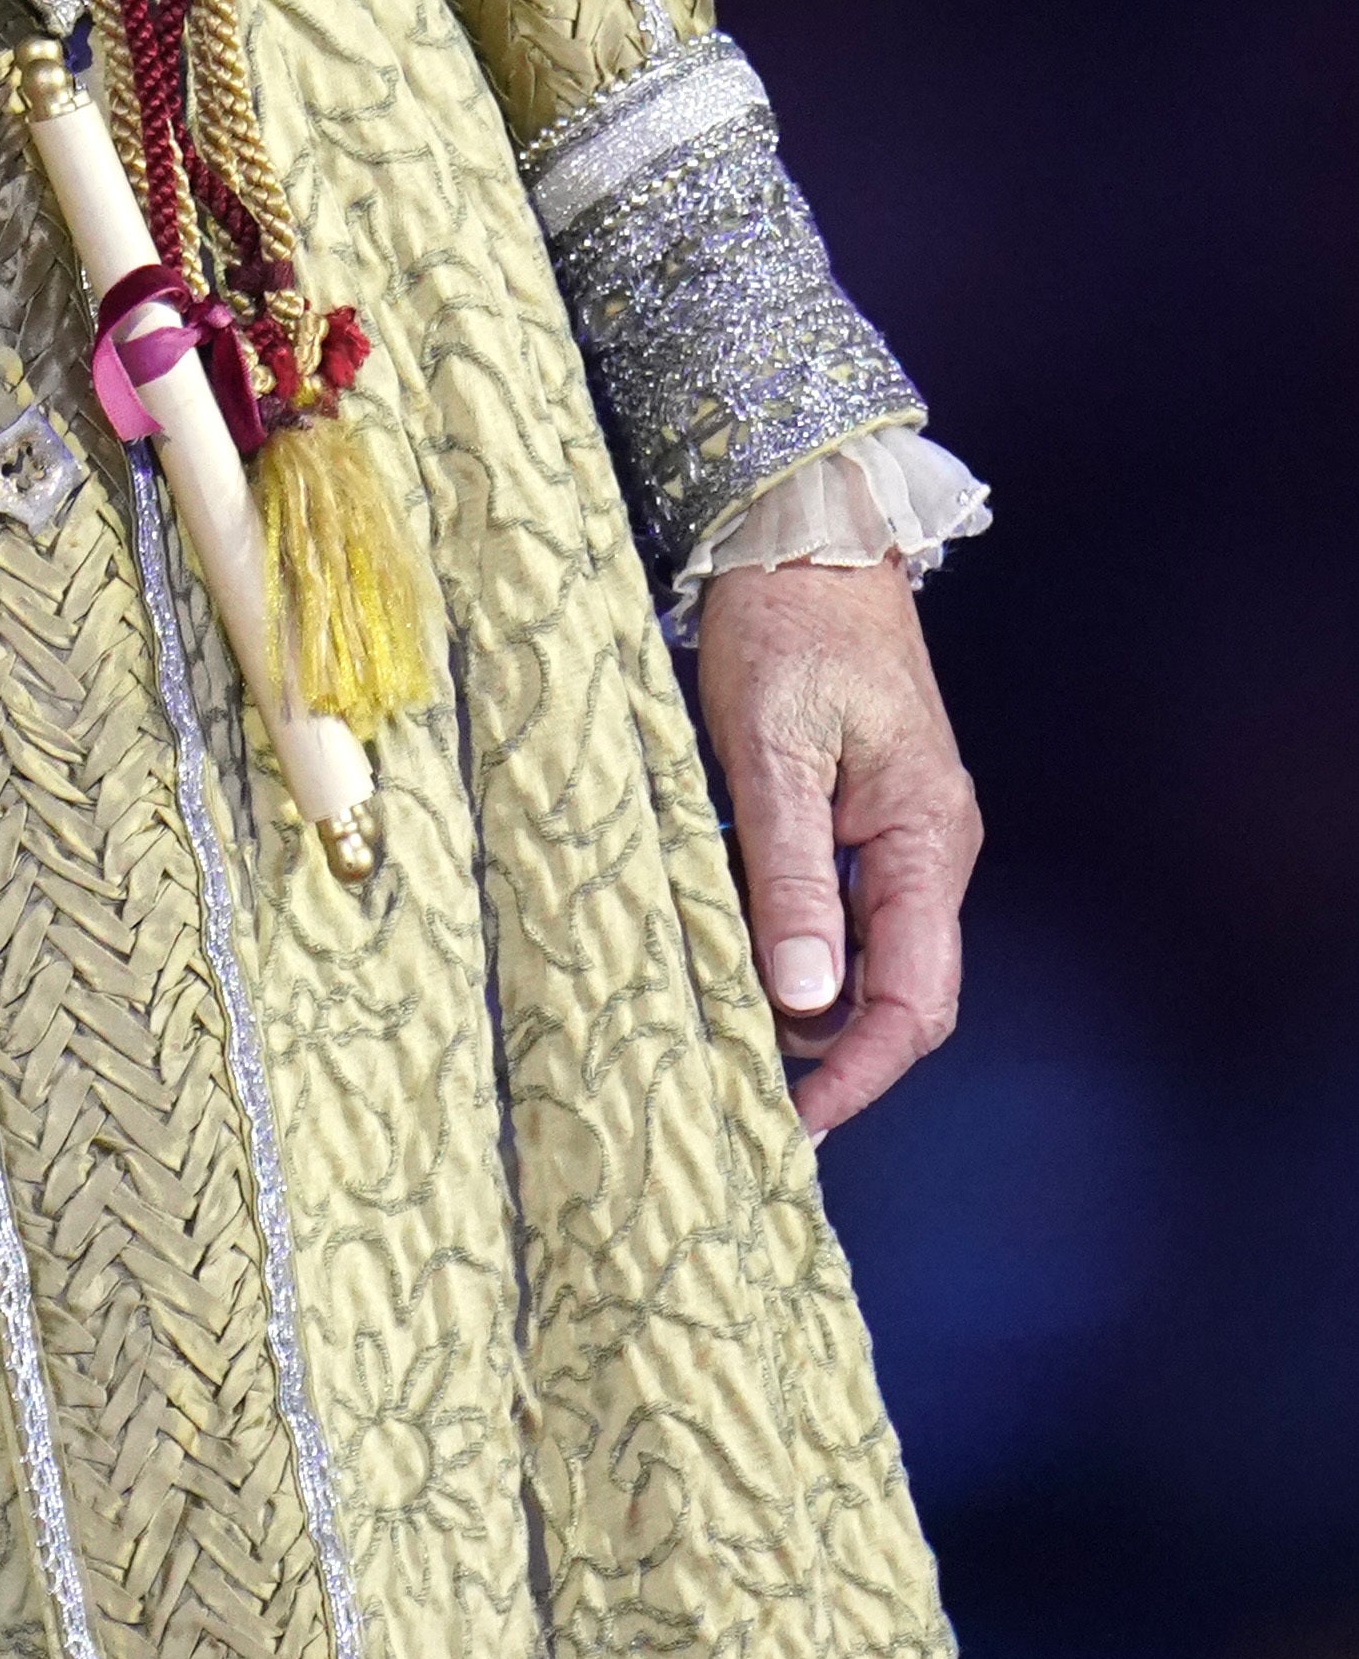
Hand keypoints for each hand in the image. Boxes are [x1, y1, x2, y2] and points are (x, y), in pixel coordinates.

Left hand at [693, 556, 979, 1137]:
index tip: (798, 1125)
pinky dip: (796, 946)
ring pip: (868, 955)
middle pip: (900, 991)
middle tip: (749, 1096)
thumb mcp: (772, 749)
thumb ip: (789, 875)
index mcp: (926, 837)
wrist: (802, 533)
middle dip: (834, 1054)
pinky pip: (843, 908)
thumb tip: (806, 999)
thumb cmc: (787, 626)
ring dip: (809, 1002)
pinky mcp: (862, 812)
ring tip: (730, 1039)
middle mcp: (929, 846)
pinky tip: (739, 959)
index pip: (915, 999)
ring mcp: (900, 831)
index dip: (860, 1073)